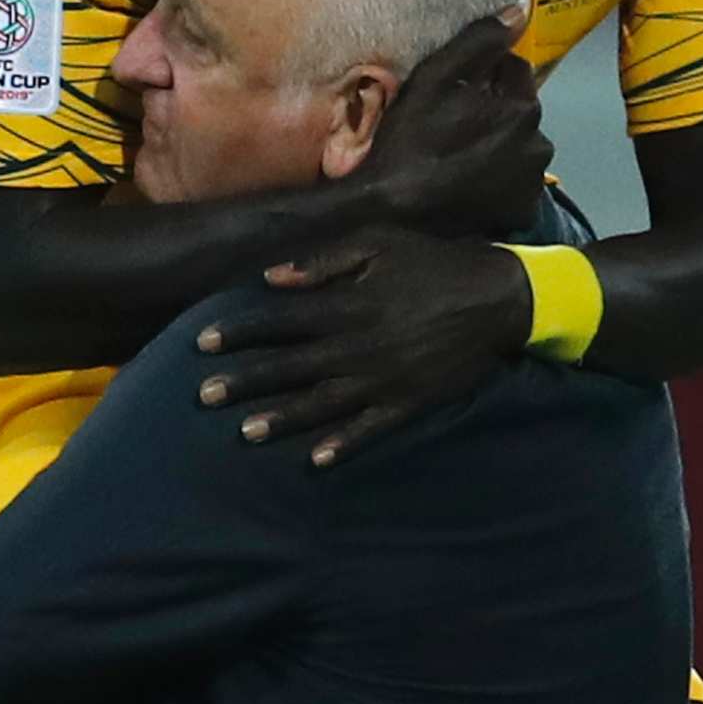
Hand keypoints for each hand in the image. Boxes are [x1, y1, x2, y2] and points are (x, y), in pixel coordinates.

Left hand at [195, 230, 533, 466]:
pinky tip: (316, 461)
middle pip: (292, 367)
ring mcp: (386, 379)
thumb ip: (325, 261)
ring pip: (324, 404)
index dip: (240, 331)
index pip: (282, 321)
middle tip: (203, 395)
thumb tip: (271, 279)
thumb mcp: (380, 242)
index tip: (201, 342)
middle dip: (245, 381)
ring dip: (282, 419)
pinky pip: (372, 429)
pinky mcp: (411, 402)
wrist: (501, 298)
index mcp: (350, 305)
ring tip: (244, 433)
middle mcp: (361, 346)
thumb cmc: (435, 262)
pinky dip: (345, 445)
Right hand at [365, 16, 551, 237]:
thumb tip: (518, 12)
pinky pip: (516, 187)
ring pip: (520, 149)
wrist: (391, 216)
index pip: (514, 71)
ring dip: (500, 148)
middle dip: (496, 113)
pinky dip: (500, 184)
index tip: (455, 93)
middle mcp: (539, 144)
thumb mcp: (432, 79)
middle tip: (453, 128)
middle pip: (519, 113)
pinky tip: (470, 187)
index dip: (484, 77)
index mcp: (522, 106)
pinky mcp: (522, 214)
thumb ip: (478, 42)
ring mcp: (532, 184)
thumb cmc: (409, 142)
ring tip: (460, 160)